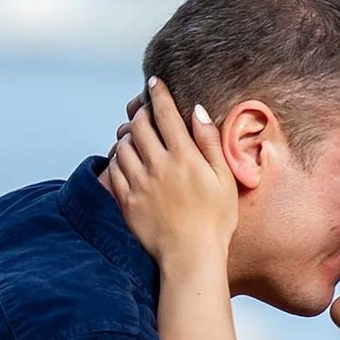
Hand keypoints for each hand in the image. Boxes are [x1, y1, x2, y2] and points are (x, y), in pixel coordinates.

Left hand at [107, 79, 237, 268]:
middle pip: (138, 124)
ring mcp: (139, 183)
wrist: (191, 257)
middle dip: (140, 111)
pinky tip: (127, 158)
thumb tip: (197, 111)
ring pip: (123, 144)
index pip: (165, 113)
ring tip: (137, 134)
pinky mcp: (126, 200)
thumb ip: (210, 143)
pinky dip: (118, 157)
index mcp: (184, 157)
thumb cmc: (215, 220)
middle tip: (146, 110)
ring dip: (128, 133)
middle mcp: (158, 166)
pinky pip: (114, 168)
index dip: (158, 93)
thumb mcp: (224, 179)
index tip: (154, 82)